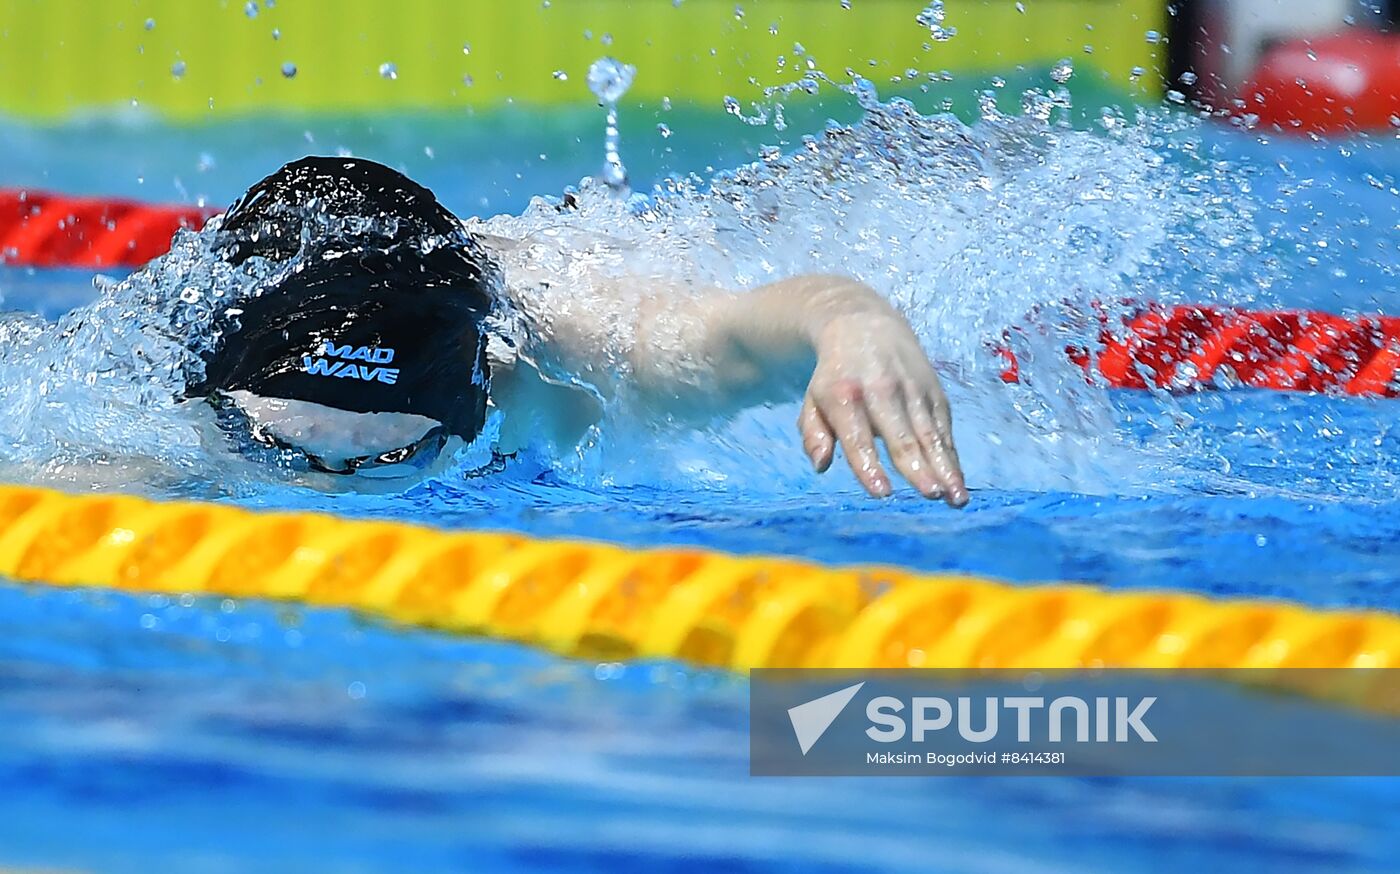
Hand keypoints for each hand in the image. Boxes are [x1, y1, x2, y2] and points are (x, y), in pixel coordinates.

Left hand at [799, 310, 967, 505]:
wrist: (865, 325)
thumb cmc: (836, 376)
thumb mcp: (814, 399)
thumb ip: (814, 434)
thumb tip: (820, 466)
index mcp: (845, 395)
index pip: (857, 437)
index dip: (869, 465)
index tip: (882, 493)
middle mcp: (881, 390)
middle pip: (902, 436)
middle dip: (918, 467)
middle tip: (931, 494)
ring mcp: (912, 389)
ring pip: (930, 434)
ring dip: (945, 467)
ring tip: (956, 497)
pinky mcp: (933, 390)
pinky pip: (943, 428)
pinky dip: (952, 455)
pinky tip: (958, 481)